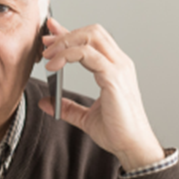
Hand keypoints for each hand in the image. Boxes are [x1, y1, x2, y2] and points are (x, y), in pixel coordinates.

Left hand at [38, 18, 164, 171]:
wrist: (131, 146)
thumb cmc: (117, 132)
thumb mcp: (86, 118)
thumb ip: (67, 107)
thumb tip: (46, 102)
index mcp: (115, 68)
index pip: (93, 40)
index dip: (70, 32)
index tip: (50, 33)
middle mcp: (119, 64)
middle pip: (92, 32)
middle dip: (66, 34)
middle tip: (46, 44)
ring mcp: (118, 69)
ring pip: (91, 37)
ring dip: (65, 42)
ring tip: (48, 56)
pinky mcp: (113, 78)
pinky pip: (88, 55)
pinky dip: (68, 55)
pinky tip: (53, 67)